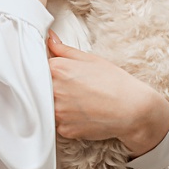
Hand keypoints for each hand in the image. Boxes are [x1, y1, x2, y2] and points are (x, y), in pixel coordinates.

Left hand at [47, 32, 168, 154]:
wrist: (132, 110)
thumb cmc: (113, 81)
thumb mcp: (89, 59)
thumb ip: (64, 50)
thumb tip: (48, 38)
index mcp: (57, 69)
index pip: (36, 67)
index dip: (44, 70)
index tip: (53, 73)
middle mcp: (53, 91)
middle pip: (39, 88)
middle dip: (48, 87)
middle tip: (68, 88)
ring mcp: (58, 112)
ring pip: (47, 107)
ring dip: (55, 104)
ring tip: (76, 101)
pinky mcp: (65, 130)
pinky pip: (57, 123)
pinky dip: (65, 120)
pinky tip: (80, 114)